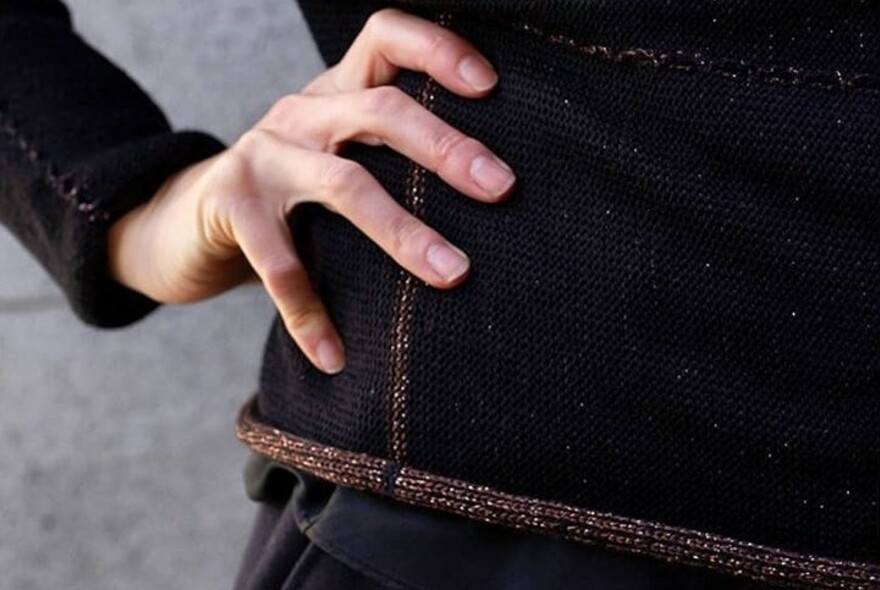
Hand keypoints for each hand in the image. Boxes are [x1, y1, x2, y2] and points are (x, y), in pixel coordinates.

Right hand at [108, 9, 514, 374]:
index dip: (437, 51)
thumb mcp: (338, 160)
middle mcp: (300, 112)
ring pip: (344, 183)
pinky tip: (334, 357)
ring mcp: (262, 154)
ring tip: (454, 276)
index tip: (490, 86)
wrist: (184, 221)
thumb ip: (388, 161)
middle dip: (446, 148)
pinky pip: (278, 263)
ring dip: (403, 231)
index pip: (385, 39)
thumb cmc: (289, 199)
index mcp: (335, 93)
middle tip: (501, 188)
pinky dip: (310, 314)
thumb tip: (492, 197)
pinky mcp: (230, 203)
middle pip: (380, 109)